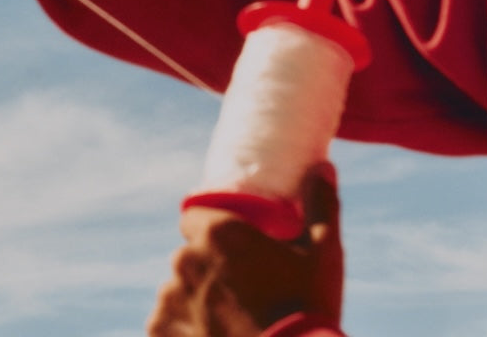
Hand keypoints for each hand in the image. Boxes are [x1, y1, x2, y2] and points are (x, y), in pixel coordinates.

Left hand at [147, 163, 342, 336]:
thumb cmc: (308, 308)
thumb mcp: (324, 252)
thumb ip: (321, 204)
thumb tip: (324, 167)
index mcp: (218, 232)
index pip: (194, 214)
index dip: (210, 226)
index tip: (230, 241)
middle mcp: (186, 261)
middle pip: (189, 254)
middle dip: (207, 264)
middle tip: (239, 283)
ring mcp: (171, 302)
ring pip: (176, 290)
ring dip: (193, 297)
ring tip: (228, 316)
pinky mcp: (162, 335)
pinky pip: (165, 324)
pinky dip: (181, 327)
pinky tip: (209, 333)